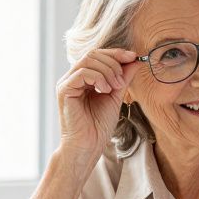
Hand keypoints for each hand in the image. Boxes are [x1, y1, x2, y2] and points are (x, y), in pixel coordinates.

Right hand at [56, 48, 138, 163]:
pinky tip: (104, 91)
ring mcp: (67, 83)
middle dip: (113, 62)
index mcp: (83, 78)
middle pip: (93, 54)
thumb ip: (123, 78)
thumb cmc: (99, 126)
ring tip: (115, 87)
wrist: (88, 146)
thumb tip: (135, 60)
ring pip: (88, 60)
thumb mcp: (116, 96)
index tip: (134, 57)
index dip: (116, 53)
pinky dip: (98, 78)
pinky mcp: (64, 90)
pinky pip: (82, 73)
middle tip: (122, 81)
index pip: (98, 56)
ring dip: (108, 71)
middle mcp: (73, 78)